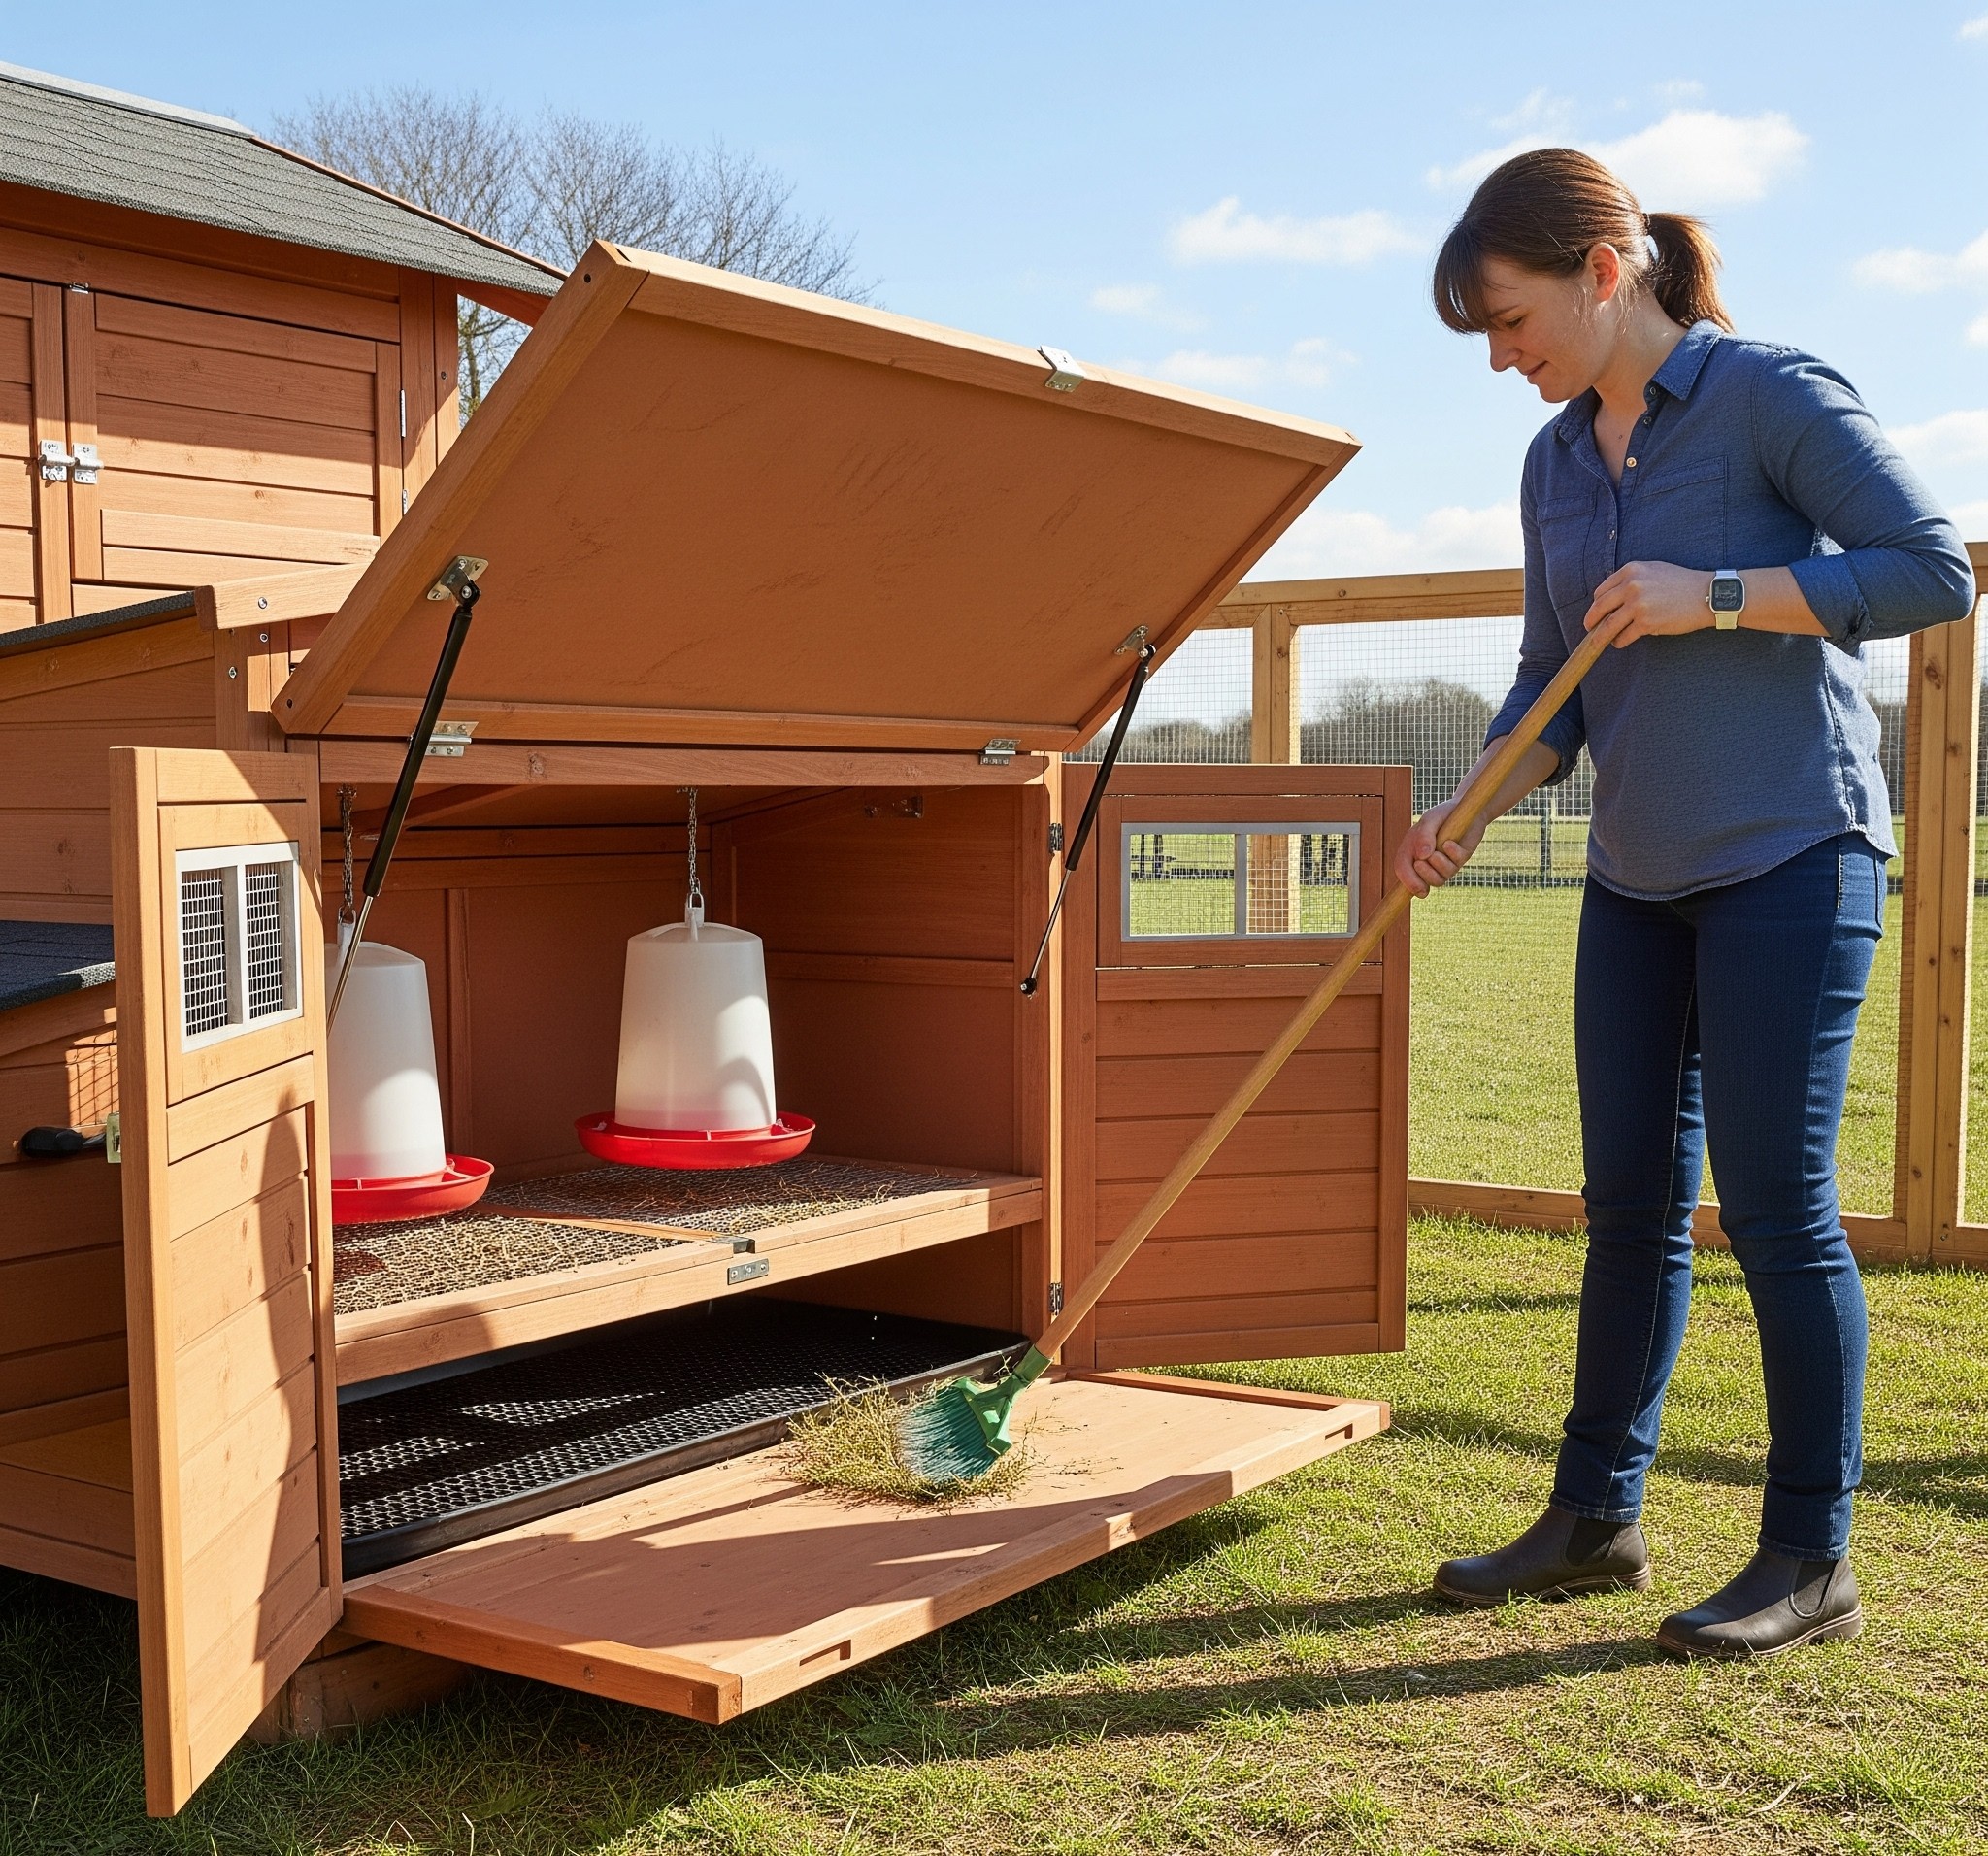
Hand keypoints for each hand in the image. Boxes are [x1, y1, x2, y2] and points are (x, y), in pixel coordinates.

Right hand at [1394, 797, 1488, 896]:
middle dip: (1425, 874)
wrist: (1466, 810)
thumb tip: (1422, 856)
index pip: (1402, 872)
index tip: (1419, 889)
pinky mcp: (1456, 862)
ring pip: (1439, 880)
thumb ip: (1424, 835)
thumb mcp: (1430, 820)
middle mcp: (1424, 862)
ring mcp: (1441, 864)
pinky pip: (1454, 867)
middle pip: (1421, 883)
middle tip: (1422, 862)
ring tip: (1443, 845)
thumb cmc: (1442, 815)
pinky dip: (1451, 854)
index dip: (1409, 883)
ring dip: (1439, 864)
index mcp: (1410, 852)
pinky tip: (1451, 843)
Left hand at [1583, 560, 1714, 646]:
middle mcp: (1632, 585)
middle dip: (1591, 621)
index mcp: (1631, 570)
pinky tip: (1620, 642)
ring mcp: (1638, 605)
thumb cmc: (1681, 584)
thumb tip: (1610, 598)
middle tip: (1589, 629)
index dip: (1597, 604)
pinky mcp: (1646, 622)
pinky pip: (1623, 636)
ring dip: (1600, 637)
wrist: (1707, 595)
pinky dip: (1619, 641)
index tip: (1597, 613)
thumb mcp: (1654, 570)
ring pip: (1607, 626)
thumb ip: (1631, 579)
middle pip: (1599, 608)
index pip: (1601, 591)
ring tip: (1599, 642)